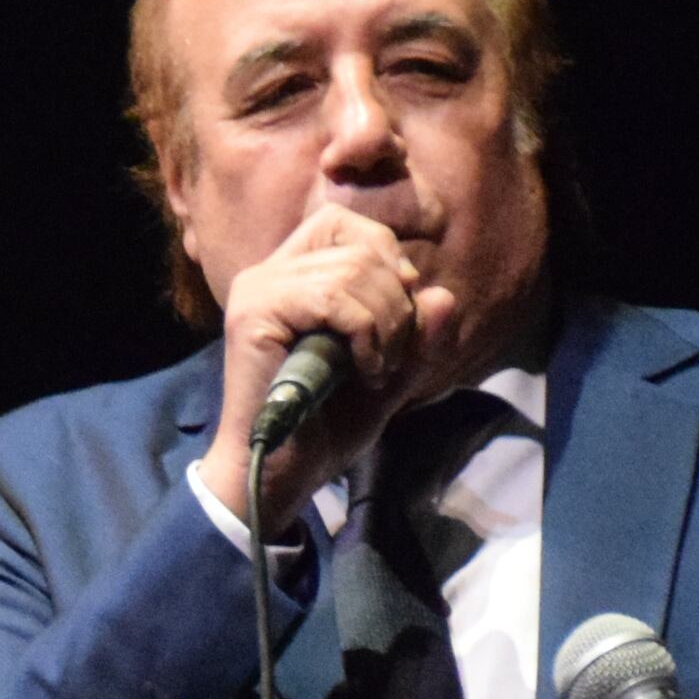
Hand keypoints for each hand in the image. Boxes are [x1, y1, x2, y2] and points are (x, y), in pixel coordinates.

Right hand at [199, 201, 458, 524]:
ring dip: (385, 322)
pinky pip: (333, 297)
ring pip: (351, 268)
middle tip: (392, 355)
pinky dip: (365, 332)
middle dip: (396, 298)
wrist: (282, 474)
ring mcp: (258, 291)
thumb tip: (443, 295)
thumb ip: (418, 338)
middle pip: (357, 243)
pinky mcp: (255, 313)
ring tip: (377, 368)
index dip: (385, 254)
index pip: (343, 224)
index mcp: (290, 277)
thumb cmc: (325, 427)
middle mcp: (267, 274)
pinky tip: (364, 370)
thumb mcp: (388, 375)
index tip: (400, 310)